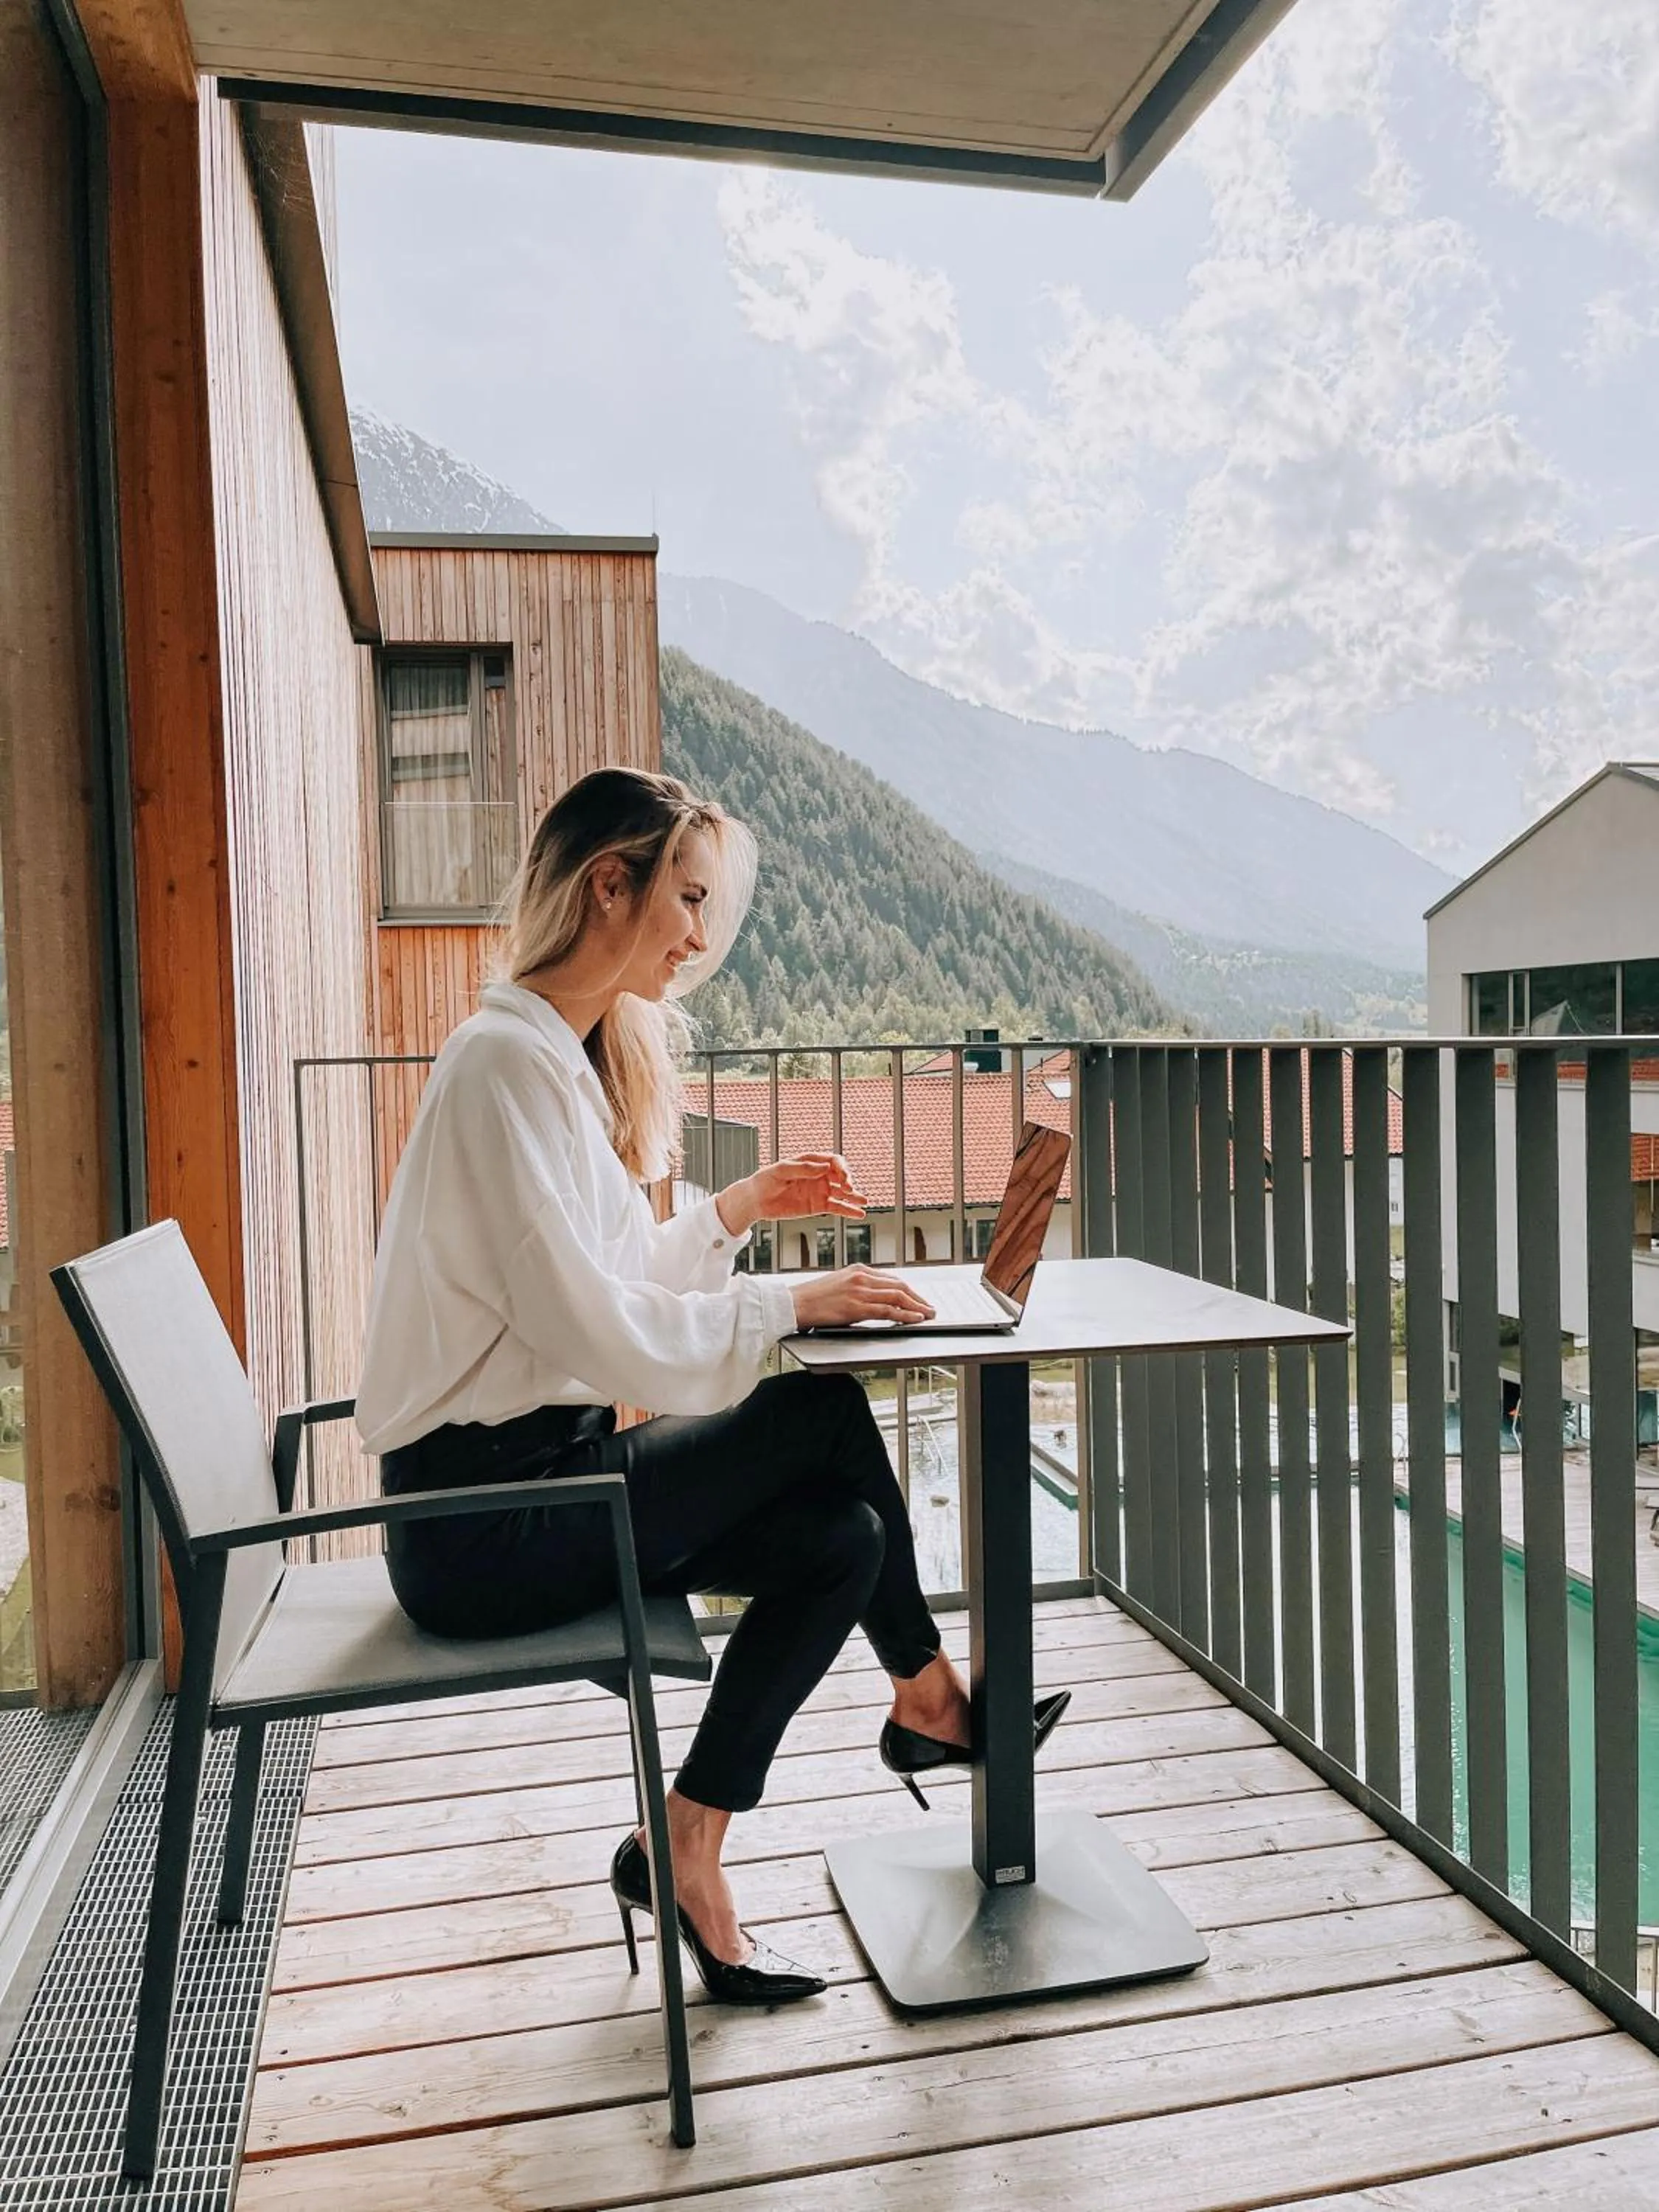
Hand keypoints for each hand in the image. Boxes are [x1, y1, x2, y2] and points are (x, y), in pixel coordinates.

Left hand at [718, 1155, 866, 1235]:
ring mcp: (820, 1191)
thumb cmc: (765, 1180)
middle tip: (849, 1188)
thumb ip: (803, 1168)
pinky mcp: (818, 1206)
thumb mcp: (781, 1171)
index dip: (841, 1167)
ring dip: (854, 1196)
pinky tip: (859, 1214)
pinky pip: (837, 1208)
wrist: (756, 1200)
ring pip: (842, 1193)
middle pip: (841, 1176)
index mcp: (810, 1162)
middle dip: (848, 1181)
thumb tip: (824, 1167)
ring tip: (864, 1202)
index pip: (833, 1161)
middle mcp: (819, 1175)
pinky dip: (848, 1211)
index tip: (842, 1176)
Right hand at [789, 1266, 936, 1330]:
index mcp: (858, 1269)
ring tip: (928, 1314)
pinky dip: (905, 1315)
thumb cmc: (813, 1297)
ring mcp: (860, 1291)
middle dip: (918, 1298)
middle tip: (929, 1307)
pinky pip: (888, 1311)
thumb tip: (876, 1298)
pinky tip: (914, 1318)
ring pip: (898, 1297)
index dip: (909, 1290)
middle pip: (899, 1286)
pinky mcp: (856, 1307)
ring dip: (917, 1307)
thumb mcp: (839, 1284)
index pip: (891, 1279)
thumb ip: (858, 1287)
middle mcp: (862, 1277)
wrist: (794, 1303)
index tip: (918, 1298)